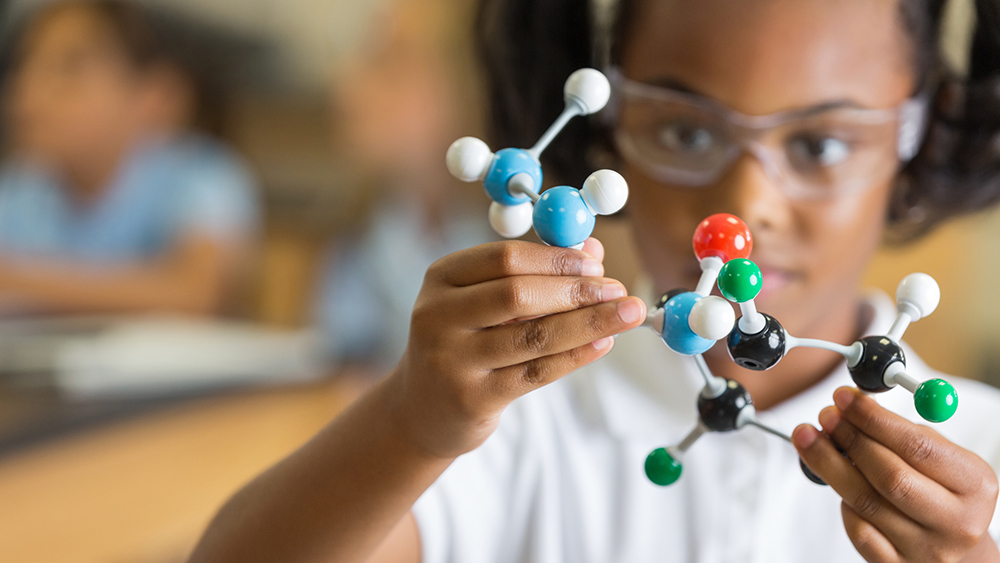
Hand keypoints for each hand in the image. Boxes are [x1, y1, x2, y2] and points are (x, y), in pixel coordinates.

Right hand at [388, 238, 645, 458]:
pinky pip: (536, 372)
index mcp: (441, 278)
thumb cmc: (463, 343)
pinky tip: (604, 343)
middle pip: (517, 294)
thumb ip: (532, 274)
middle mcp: (438, 316)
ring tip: (627, 314)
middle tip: (619, 289)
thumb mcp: (482, 301)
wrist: (421, 410)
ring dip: (588, 323)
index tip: (596, 262)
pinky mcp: (472, 398)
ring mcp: (452, 360)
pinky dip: (576, 356)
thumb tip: (593, 250)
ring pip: (533, 336)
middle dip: (576, 290)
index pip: (504, 258)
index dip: (556, 258)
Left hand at [794, 387, 999, 562]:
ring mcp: (927, 550)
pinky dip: (842, 502)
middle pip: (890, 476)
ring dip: (830, 464)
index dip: (874, 419)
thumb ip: (905, 433)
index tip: (843, 397)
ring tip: (809, 437)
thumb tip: (853, 405)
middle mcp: (956, 522)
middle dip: (850, 439)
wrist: (959, 553)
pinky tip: (834, 482)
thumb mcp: (945, 461)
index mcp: (975, 485)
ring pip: (866, 502)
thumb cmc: (944, 493)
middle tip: (825, 415)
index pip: (918, 447)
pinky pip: (859, 530)